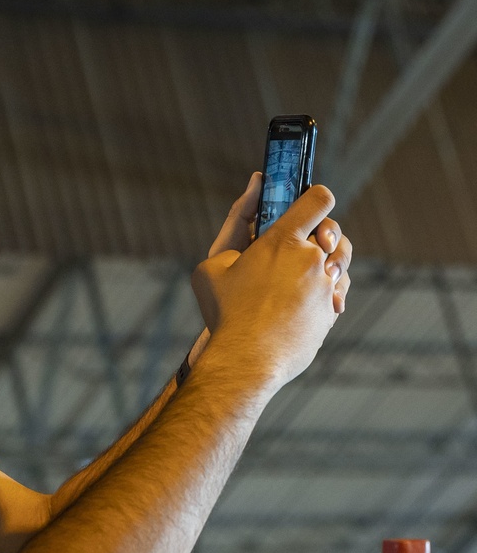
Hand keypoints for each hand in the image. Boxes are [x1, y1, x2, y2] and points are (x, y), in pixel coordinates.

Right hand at [192, 182, 352, 392]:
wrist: (246, 361)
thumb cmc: (224, 313)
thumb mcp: (210, 268)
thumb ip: (234, 228)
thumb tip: (254, 191)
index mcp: (283, 240)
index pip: (319, 199)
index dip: (316, 198)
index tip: (309, 207)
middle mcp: (311, 259)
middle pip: (335, 233)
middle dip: (324, 236)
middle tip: (305, 248)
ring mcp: (325, 287)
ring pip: (340, 264)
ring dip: (328, 266)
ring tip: (305, 279)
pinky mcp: (330, 312)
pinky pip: (337, 294)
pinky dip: (326, 295)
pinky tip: (307, 303)